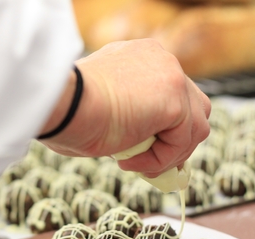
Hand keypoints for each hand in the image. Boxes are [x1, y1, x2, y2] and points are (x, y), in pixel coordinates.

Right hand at [39, 38, 210, 177]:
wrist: (60, 104)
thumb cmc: (64, 111)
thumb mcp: (100, 107)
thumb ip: (126, 115)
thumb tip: (136, 147)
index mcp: (140, 57)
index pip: (171, 92)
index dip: (165, 126)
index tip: (145, 150)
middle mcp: (160, 60)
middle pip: (194, 107)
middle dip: (177, 141)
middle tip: (153, 164)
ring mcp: (171, 76)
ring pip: (194, 127)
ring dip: (168, 155)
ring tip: (136, 166)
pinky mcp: (174, 100)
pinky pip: (182, 141)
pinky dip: (160, 160)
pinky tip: (130, 162)